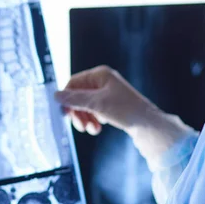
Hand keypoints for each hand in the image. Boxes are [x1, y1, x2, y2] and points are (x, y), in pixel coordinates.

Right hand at [54, 65, 195, 160]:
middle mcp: (103, 81)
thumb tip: (56, 95)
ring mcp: (107, 92)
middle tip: (80, 126)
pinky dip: (93, 120)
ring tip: (91, 130)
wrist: (148, 125)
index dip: (67, 98)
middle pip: (79, 95)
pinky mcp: (111, 104)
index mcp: (100, 74)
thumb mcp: (97, 104)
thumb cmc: (125, 109)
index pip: (74, 82)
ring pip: (86, 105)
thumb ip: (75, 99)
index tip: (64, 114)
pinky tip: (98, 128)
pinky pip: (94, 110)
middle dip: (78, 111)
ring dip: (85, 118)